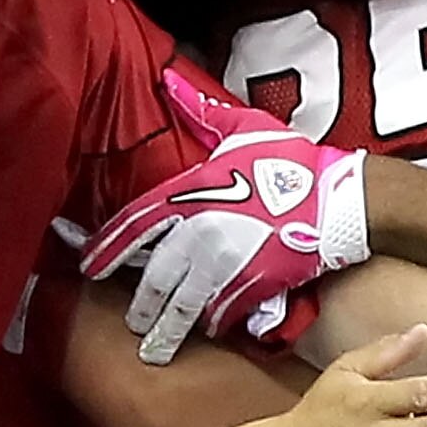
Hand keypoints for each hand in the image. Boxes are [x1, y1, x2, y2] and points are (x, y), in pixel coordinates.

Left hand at [82, 72, 370, 365]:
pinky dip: (212, 324)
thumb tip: (169, 81)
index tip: (88, 266)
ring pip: (181, 304)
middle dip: (140, 302)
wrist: (339, 200)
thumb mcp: (245, 129)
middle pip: (153, 276)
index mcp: (191, 194)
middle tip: (132, 319)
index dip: (105, 247)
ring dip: (165, 326)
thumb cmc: (291, 161)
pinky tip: (206, 330)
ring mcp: (224, 264)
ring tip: (153, 345)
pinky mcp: (250, 289)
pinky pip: (221, 314)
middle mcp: (199, 233)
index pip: (134, 226)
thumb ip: (203, 112)